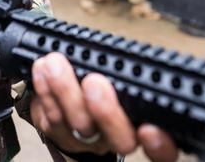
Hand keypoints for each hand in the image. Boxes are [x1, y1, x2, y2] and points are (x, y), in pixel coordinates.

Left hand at [30, 53, 177, 160]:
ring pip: (78, 125)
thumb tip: (123, 54)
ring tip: (56, 64)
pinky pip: (51, 118)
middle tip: (94, 82)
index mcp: (142, 125)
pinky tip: (41, 70)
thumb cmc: (107, 85)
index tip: (149, 130)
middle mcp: (117, 139)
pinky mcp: (58, 134)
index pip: (163, 150)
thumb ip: (129, 74)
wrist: (70, 104)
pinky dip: (45, 90)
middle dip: (107, 111)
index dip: (160, 146)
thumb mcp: (125, 79)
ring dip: (65, 90)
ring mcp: (87, 141)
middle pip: (120, 139)